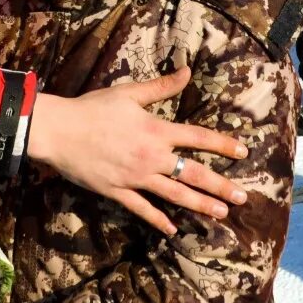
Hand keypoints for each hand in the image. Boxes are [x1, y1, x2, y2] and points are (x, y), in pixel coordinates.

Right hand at [30, 70, 248, 235]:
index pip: (198, 138)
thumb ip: (160, 87)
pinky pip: (143, 209)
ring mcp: (136, 177)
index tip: (243, 152)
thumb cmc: (92, 108)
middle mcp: (151, 157)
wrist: (59, 130)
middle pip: (194, 173)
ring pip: (175, 195)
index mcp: (156, 130)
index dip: (222, 144)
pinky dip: (159, 220)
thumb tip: (188, 72)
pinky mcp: (118, 191)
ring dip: (200, 205)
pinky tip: (173, 230)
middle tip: (243, 198)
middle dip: (221, 186)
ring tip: (221, 214)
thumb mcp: (127, 93)